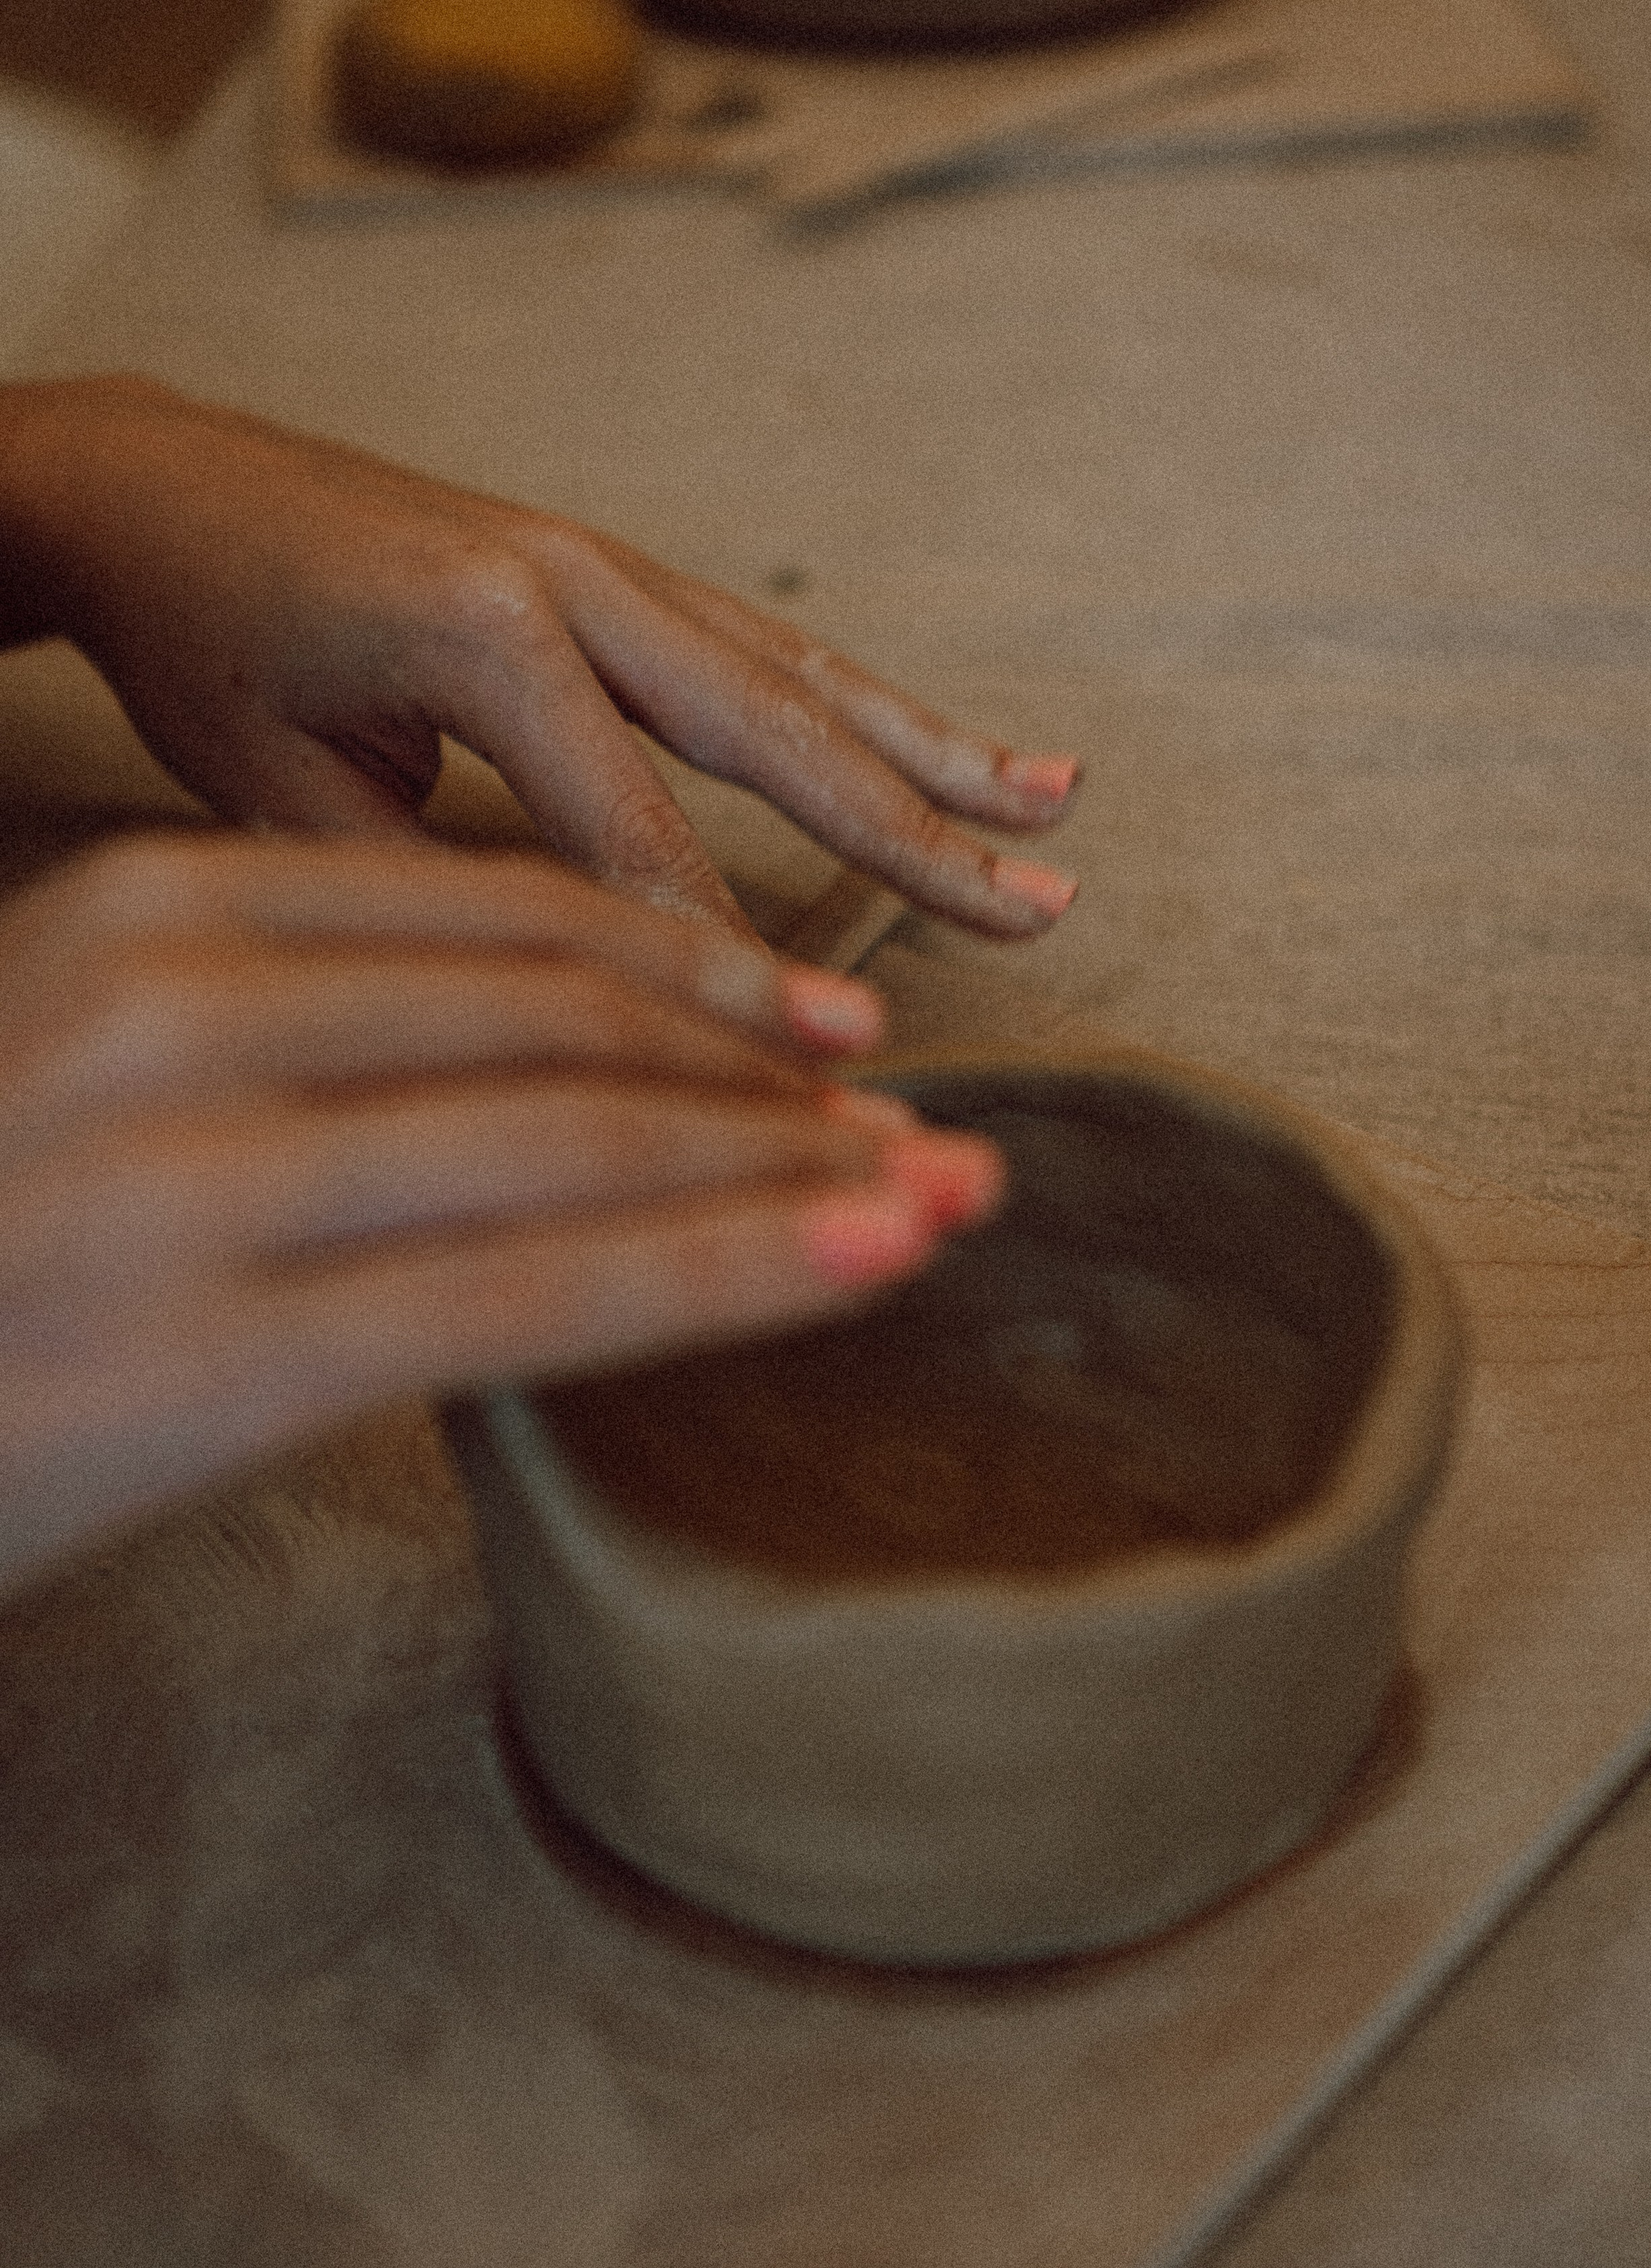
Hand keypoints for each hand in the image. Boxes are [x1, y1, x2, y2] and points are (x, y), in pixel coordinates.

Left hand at [0, 376, 1080, 936]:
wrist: (154, 481)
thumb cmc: (201, 634)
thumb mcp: (275, 787)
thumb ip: (431, 885)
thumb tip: (577, 994)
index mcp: (481, 634)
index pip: (637, 845)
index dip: (729, 974)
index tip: (815, 1073)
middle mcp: (567, 578)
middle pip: (778, 731)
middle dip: (917, 833)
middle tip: (1039, 908)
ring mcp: (597, 561)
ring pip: (797, 671)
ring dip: (930, 744)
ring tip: (1051, 802)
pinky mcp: (603, 569)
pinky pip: (759, 644)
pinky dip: (860, 699)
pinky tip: (937, 740)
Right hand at [0, 831, 1001, 1594]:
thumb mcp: (94, 1058)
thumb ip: (276, 1022)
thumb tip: (508, 1047)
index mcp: (154, 912)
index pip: (497, 923)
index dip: (693, 964)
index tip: (822, 1021)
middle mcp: (181, 1011)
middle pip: (564, 1020)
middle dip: (773, 1071)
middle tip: (917, 1106)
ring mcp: (199, 1181)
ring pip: (580, 1144)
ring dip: (789, 1165)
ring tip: (939, 1188)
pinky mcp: (222, 1355)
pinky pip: (534, 1295)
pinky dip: (728, 1268)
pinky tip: (867, 1255)